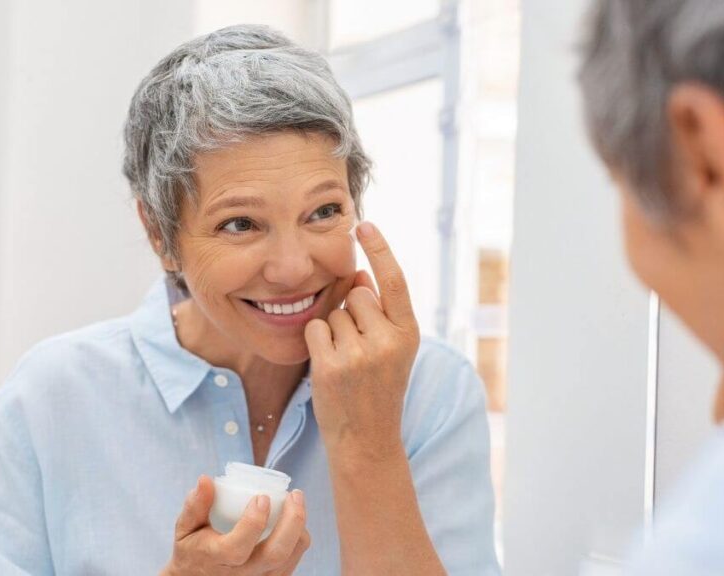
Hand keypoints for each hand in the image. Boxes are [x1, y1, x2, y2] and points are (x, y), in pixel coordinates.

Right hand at [161, 475, 310, 575]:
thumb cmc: (192, 550)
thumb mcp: (185, 529)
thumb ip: (195, 505)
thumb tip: (205, 479)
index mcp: (216, 559)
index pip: (238, 547)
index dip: (254, 522)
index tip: (262, 497)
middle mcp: (240, 575)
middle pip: (274, 554)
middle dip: (291, 522)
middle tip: (294, 495)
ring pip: (288, 559)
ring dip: (298, 529)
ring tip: (295, 503)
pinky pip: (292, 564)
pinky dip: (298, 542)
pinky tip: (294, 522)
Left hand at [305, 221, 420, 460]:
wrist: (367, 441)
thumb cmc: (377, 391)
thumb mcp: (392, 351)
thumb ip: (379, 314)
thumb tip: (360, 277)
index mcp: (409, 333)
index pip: (394, 281)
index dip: (380, 249)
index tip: (364, 224)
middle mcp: (388, 341)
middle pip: (356, 295)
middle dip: (351, 312)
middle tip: (359, 350)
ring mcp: (359, 354)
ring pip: (333, 312)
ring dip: (333, 331)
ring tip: (347, 364)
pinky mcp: (331, 366)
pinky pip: (314, 329)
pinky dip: (317, 343)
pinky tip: (330, 367)